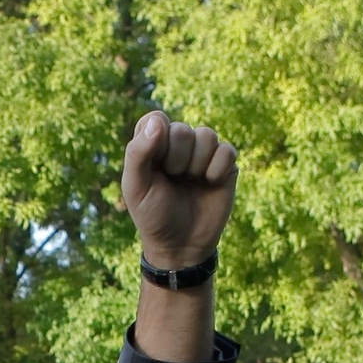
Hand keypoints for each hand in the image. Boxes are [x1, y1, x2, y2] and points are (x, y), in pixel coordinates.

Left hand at [120, 110, 236, 270]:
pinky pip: (227, 151)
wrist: (182, 245)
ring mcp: (203, 154)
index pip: (156, 118)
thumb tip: (159, 121)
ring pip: (207, 135)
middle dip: (176, 159)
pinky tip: (209, 184)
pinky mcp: (225, 166)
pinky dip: (216, 169)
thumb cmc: (153, 215)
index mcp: (153, 145)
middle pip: (182, 130)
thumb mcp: (136, 187)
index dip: (157, 138)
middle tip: (173, 179)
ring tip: (190, 182)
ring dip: (197, 164)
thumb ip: (138, 152)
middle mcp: (179, 145)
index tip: (154, 164)